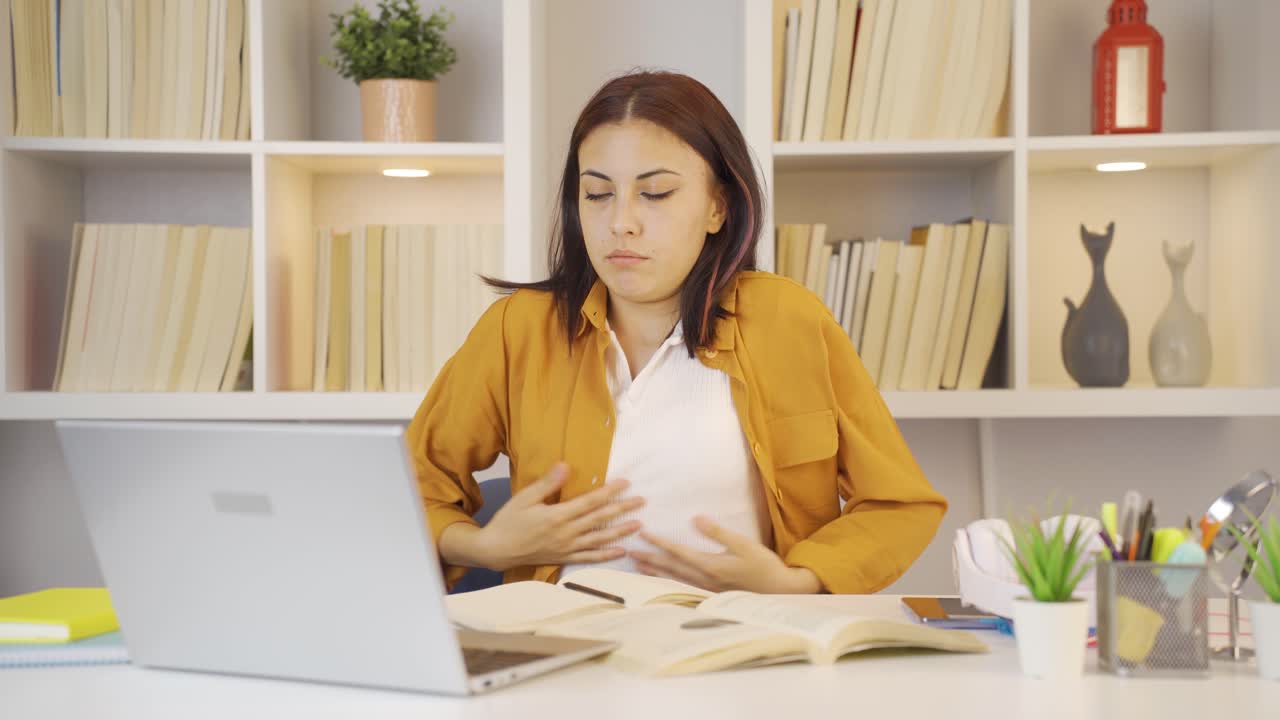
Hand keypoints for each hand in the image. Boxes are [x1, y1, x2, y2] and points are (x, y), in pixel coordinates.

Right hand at [461, 463, 644, 570]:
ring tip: (639, 525)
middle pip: (600, 519)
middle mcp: (566, 533)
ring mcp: (566, 548)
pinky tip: (621, 551)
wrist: (496, 550)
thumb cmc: (509, 521)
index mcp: (557, 516)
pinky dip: (606, 555)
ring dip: (620, 532)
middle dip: (622, 509)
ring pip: (599, 539)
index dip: (609, 492)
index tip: (626, 483)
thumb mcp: (525, 497)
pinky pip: (589, 557)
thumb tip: (565, 466)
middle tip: (641, 501)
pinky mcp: (564, 558)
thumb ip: (547, 483)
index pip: (590, 501)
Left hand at [629, 515, 821, 593]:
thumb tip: (695, 518)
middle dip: (649, 559)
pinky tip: (661, 579)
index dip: (659, 543)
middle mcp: (704, 580)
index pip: (678, 553)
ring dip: (654, 572)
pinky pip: (682, 586)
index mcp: (710, 566)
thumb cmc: (763, 565)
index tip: (643, 533)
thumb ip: (718, 532)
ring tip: (637, 566)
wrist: (779, 591)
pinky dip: (667, 581)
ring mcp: (707, 589)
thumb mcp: (743, 544)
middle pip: (670, 569)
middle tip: (630, 552)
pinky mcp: (711, 593)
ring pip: (674, 579)